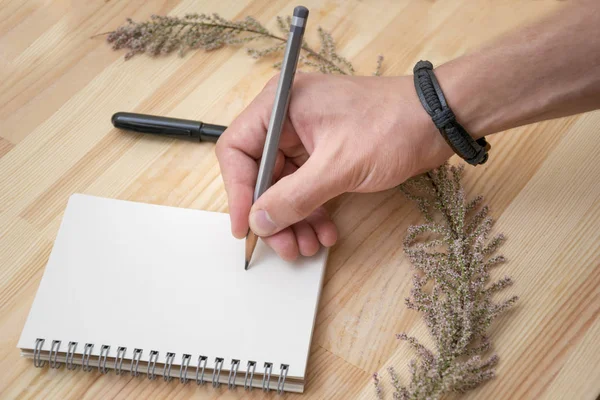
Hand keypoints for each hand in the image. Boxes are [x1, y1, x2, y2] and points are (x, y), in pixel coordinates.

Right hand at [216, 72, 451, 259]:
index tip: (246, 227)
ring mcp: (306, 137)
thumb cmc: (392, 126)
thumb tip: (259, 222)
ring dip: (294, 219)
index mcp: (280, 105)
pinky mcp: (325, 153)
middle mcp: (287, 118)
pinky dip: (313, 212)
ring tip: (306, 246)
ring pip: (284, 187)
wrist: (439, 121)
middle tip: (283, 246)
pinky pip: (307, 188)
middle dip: (273, 214)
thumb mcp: (338, 166)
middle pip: (260, 174)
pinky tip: (324, 233)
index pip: (237, 149)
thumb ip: (293, 196)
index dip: (237, 191)